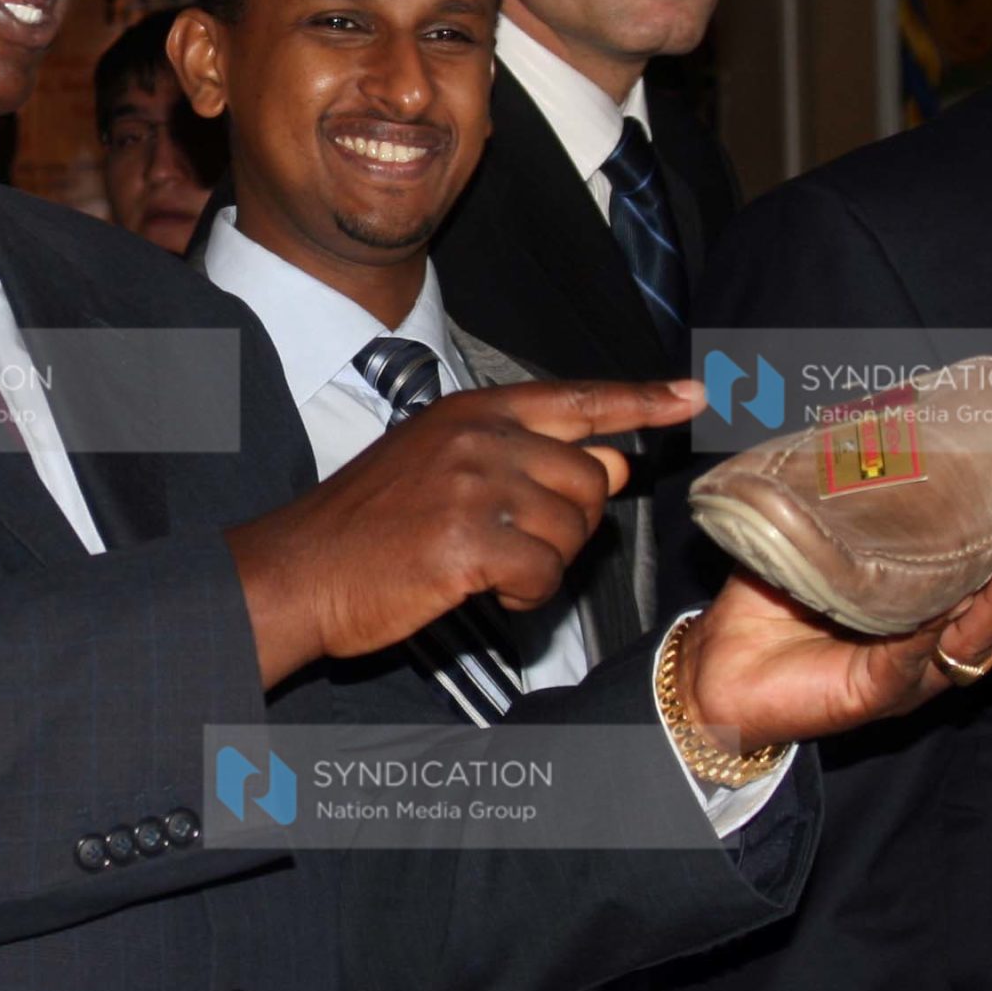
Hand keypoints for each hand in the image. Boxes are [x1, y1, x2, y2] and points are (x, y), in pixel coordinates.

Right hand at [229, 378, 705, 686]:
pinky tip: (484, 588)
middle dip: (572, 524)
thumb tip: (615, 464)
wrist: (299, 569)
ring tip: (487, 566)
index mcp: (474, 409)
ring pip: (573, 530)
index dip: (642, 400)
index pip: (578, 399)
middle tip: (516, 544)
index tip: (692, 396)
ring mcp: (474, 485)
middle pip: (591, 479)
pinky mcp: (469, 541)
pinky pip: (545, 574)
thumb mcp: (439, 463)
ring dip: (545, 563)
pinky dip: (527, 593)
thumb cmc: (368, 525)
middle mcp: (480, 436)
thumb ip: (525, 457)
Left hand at [678, 527, 991, 748]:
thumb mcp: (830, 541)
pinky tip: (948, 610)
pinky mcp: (872, 693)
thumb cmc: (776, 599)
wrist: (719, 663)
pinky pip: (911, 664)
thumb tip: (878, 425)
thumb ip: (863, 502)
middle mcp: (937, 652)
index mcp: (940, 618)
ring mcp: (911, 677)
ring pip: (980, 649)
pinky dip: (932, 637)